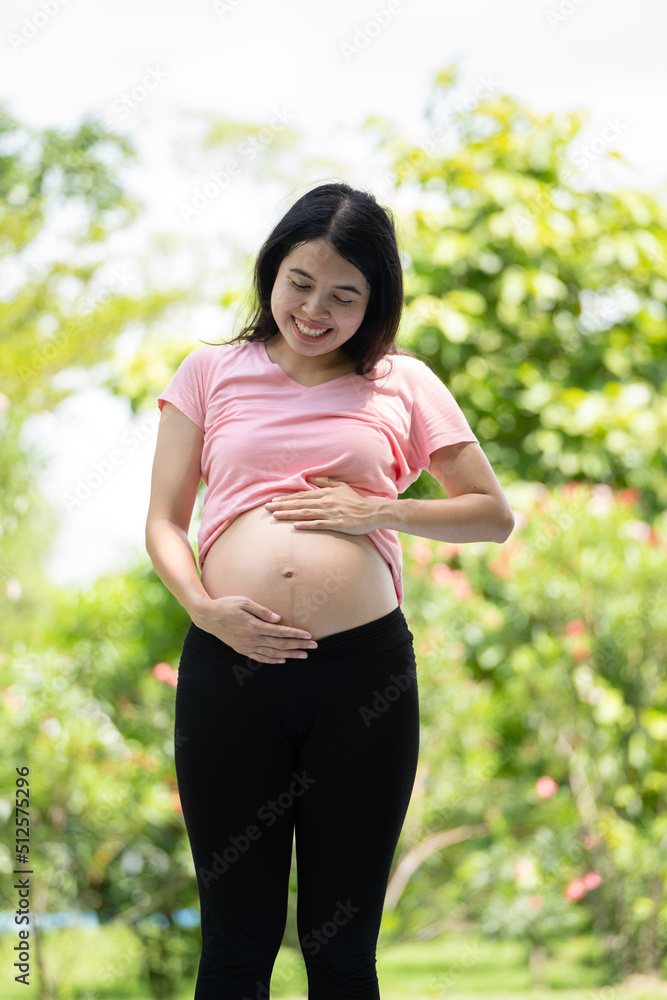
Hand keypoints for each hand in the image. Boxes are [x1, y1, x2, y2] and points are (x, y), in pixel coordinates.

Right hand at [189, 595, 317, 663]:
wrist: (208, 617)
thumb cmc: (227, 605)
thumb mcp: (245, 602)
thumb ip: (263, 611)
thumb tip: (279, 619)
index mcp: (254, 626)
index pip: (280, 632)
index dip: (296, 634)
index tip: (309, 635)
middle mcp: (252, 639)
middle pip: (280, 644)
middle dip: (298, 645)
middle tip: (313, 647)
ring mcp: (246, 646)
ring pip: (272, 653)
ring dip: (289, 655)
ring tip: (303, 655)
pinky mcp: (242, 649)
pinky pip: (260, 658)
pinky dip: (272, 660)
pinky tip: (282, 660)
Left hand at [264, 476, 375, 534]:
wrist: (372, 512)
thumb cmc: (356, 500)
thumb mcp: (341, 486)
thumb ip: (325, 481)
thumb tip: (310, 478)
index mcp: (326, 493)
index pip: (302, 495)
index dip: (286, 498)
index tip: (273, 500)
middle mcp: (326, 501)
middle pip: (300, 503)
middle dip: (282, 505)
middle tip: (267, 508)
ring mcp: (331, 513)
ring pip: (305, 513)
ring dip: (289, 514)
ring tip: (275, 516)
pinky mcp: (336, 523)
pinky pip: (318, 524)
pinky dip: (306, 525)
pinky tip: (295, 526)